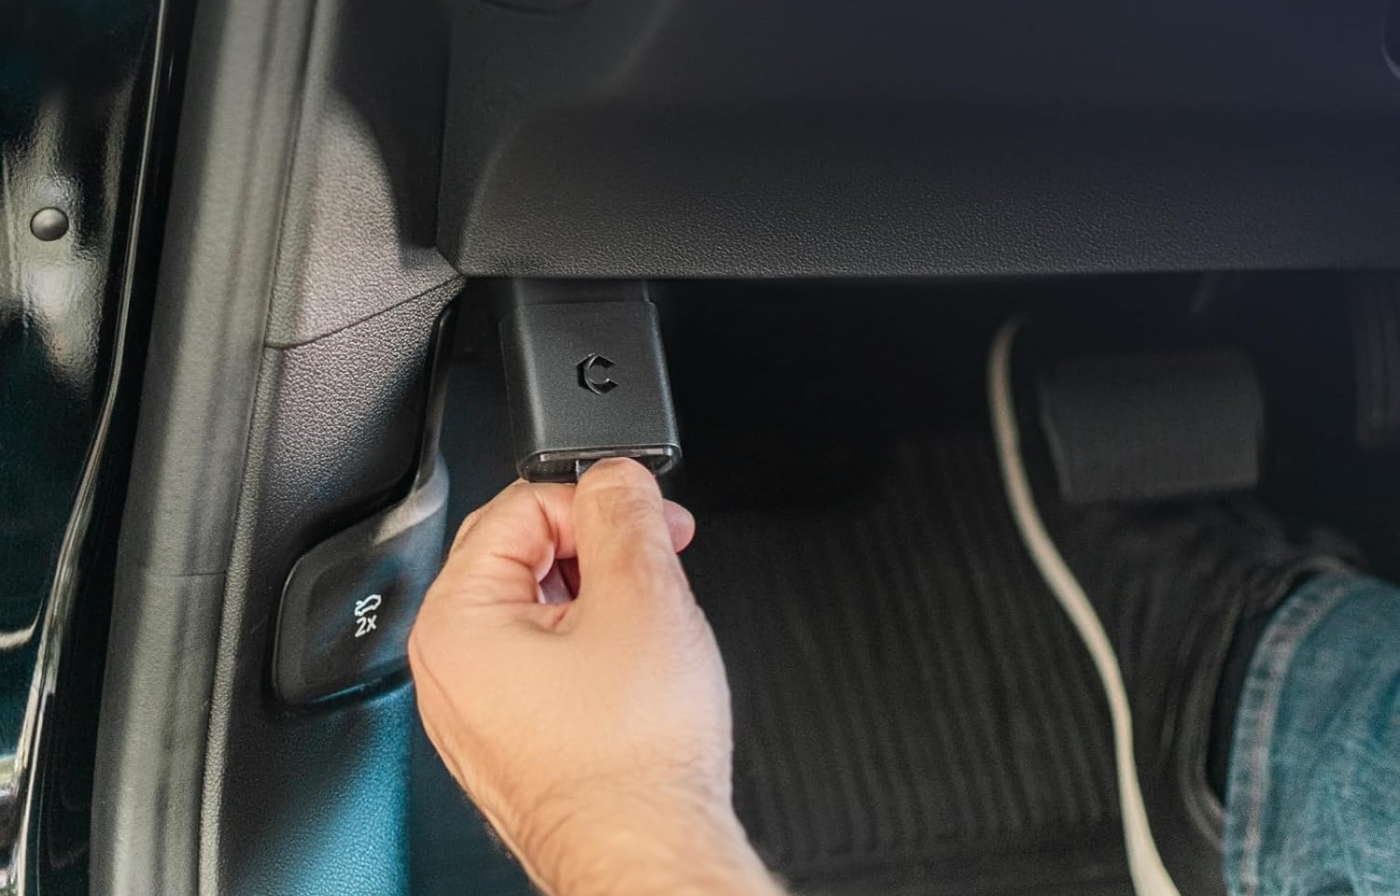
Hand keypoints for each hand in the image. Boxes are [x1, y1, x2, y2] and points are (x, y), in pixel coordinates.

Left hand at [410, 459, 782, 895]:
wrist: (648, 855)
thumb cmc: (633, 759)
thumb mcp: (642, 598)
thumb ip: (625, 512)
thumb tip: (617, 476)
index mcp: (457, 620)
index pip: (519, 505)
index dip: (595, 499)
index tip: (647, 513)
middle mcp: (449, 666)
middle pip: (523, 553)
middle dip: (599, 544)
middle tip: (660, 556)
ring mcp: (476, 709)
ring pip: (538, 607)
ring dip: (599, 594)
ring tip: (653, 621)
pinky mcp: (512, 738)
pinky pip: (544, 660)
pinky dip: (590, 645)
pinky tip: (636, 667)